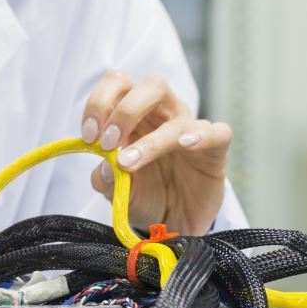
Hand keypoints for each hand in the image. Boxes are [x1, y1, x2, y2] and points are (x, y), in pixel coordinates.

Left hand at [81, 71, 232, 234]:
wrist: (176, 223)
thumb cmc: (147, 195)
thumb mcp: (118, 192)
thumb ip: (105, 180)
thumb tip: (104, 168)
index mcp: (136, 115)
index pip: (119, 85)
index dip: (100, 103)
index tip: (88, 135)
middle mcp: (164, 114)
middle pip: (151, 85)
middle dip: (125, 110)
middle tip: (108, 142)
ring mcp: (191, 128)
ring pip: (178, 108)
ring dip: (150, 137)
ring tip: (130, 162)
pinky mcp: (216, 148)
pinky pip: (218, 132)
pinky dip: (202, 135)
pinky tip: (185, 145)